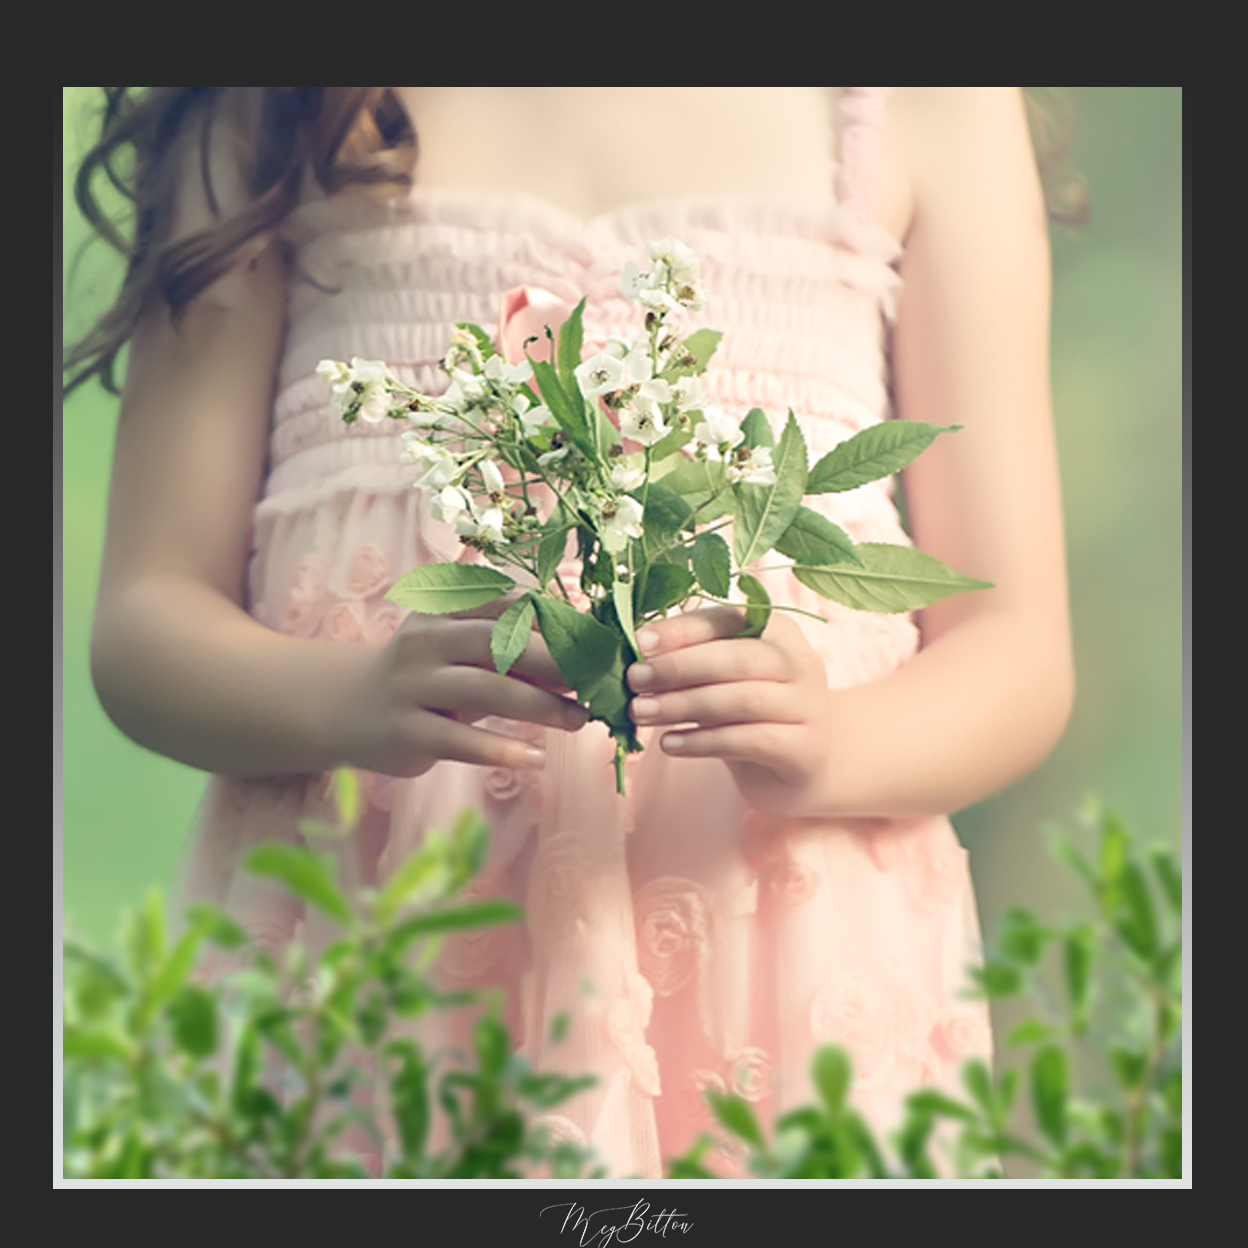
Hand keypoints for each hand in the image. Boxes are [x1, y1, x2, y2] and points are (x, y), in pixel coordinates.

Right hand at [342, 609, 586, 777]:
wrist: (348, 710)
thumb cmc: (426, 677)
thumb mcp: (459, 653)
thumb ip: (510, 650)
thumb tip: (580, 657)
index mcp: (441, 611)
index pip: (504, 605)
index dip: (553, 623)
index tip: (594, 643)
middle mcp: (424, 642)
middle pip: (500, 644)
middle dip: (556, 662)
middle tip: (598, 681)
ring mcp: (412, 686)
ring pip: (486, 689)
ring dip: (542, 705)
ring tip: (581, 720)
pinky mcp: (407, 732)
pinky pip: (462, 741)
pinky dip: (503, 750)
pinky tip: (536, 759)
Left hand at [626, 607, 832, 815]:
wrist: (795, 768)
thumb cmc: (746, 715)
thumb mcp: (721, 680)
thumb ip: (690, 662)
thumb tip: (636, 656)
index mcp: (778, 632)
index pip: (728, 620)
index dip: (683, 630)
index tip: (640, 642)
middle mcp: (800, 663)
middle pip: (739, 658)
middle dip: (680, 667)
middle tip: (636, 680)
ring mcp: (809, 706)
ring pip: (743, 700)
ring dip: (684, 705)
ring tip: (642, 712)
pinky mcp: (806, 748)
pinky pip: (749, 741)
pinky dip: (702, 742)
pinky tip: (669, 744)